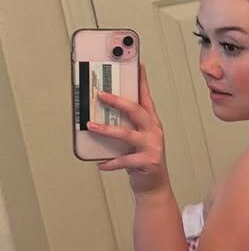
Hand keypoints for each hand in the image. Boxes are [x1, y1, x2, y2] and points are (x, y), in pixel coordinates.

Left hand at [92, 65, 168, 195]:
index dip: (142, 81)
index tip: (136, 65)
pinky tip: (100, 163)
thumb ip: (122, 125)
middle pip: (138, 111)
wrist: (153, 186)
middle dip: (119, 101)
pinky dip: (111, 162)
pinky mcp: (148, 162)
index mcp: (151, 123)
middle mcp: (154, 132)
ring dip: (108, 130)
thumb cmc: (141, 159)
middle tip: (101, 94)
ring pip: (128, 135)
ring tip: (91, 126)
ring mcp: (153, 147)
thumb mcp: (133, 139)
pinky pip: (125, 160)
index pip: (146, 98)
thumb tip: (96, 114)